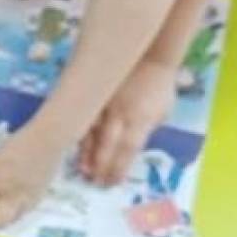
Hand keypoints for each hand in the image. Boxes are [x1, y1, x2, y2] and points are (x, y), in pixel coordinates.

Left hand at [0, 127, 61, 226]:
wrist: (48, 140)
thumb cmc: (18, 144)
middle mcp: (13, 196)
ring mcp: (29, 200)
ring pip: (11, 220)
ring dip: (2, 212)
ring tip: (1, 197)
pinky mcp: (39, 200)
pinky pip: (22, 211)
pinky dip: (14, 206)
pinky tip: (15, 192)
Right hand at [77, 59, 175, 186]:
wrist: (149, 53)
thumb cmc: (160, 85)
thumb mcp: (164, 111)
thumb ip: (149, 130)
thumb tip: (134, 147)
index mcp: (141, 119)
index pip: (127, 151)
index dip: (118, 169)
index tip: (112, 182)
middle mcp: (120, 114)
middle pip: (107, 146)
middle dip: (100, 166)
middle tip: (94, 182)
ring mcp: (105, 103)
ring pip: (90, 132)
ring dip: (86, 153)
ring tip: (82, 169)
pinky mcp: (95, 94)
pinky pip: (83, 116)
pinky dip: (79, 132)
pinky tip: (73, 143)